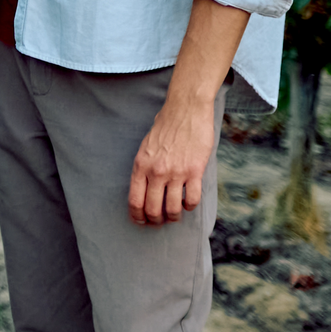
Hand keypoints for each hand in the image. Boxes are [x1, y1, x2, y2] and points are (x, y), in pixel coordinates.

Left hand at [128, 94, 216, 225]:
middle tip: (160, 221)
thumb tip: (144, 188)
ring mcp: (176, 172)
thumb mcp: (146, 146)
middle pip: (153, 209)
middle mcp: (156, 171)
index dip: (138, 216)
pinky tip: (188, 202)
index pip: (135, 200)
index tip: (142, 221)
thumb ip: (145, 167)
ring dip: (174, 216)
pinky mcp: (195, 171)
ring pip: (173, 209)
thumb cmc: (166, 126)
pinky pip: (192, 199)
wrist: (186, 110)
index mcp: (141, 165)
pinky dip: (190, 206)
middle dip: (156, 220)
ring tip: (175, 214)